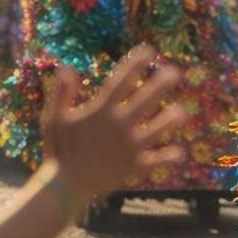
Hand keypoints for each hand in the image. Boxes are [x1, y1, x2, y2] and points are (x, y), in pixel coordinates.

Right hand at [40, 45, 186, 200]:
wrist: (65, 187)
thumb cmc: (59, 150)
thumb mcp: (55, 119)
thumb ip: (62, 94)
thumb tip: (66, 67)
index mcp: (101, 111)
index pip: (121, 81)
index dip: (135, 64)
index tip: (148, 50)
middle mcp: (119, 125)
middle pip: (145, 100)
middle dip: (161, 84)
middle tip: (175, 72)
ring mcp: (129, 146)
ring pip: (157, 129)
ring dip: (171, 119)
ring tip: (182, 111)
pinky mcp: (134, 166)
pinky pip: (156, 160)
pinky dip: (169, 157)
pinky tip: (180, 152)